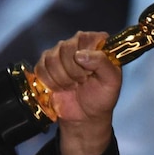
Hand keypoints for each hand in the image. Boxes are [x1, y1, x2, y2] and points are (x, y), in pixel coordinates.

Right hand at [34, 31, 121, 154]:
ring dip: (63, 78)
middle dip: (74, 71)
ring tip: (74, 85)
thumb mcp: (112, 82)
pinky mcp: (45, 64)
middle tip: (83, 81)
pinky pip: (41, 68)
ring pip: (52, 58)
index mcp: (97, 44)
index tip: (91, 72)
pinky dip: (51, 82)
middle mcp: (77, 44)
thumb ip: (103, 63)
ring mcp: (60, 53)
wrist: (85, 116)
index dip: (86, 57)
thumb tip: (80, 54)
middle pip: (66, 47)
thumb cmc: (102, 97)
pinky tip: (62, 87)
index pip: (85, 38)